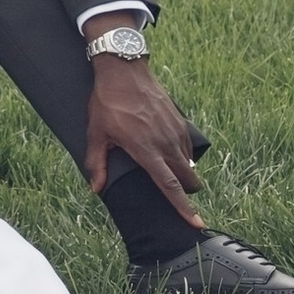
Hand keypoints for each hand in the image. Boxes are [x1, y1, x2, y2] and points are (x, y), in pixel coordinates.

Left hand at [83, 46, 204, 229]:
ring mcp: (176, 131)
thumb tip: (96, 188)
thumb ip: (97, 163)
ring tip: (167, 172)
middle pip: (187, 179)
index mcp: (146, 151)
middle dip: (187, 193)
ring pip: (189, 163)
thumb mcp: (96, 133)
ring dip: (184, 173)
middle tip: (178, 197)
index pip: (170, 187)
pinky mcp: (180, 121)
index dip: (184, 207)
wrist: (124, 70)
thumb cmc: (107, 102)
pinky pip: (187, 147)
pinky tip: (168, 153)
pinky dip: (182, 155)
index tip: (197, 223)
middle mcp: (166, 143)